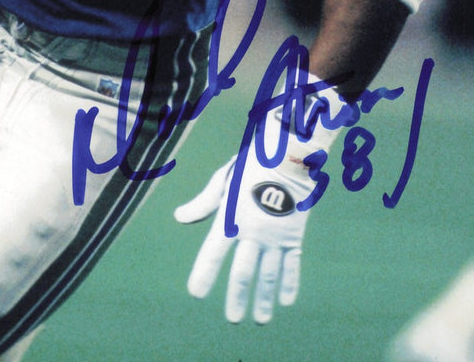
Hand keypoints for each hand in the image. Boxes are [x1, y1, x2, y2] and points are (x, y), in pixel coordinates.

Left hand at [174, 88, 339, 323]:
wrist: (288, 155)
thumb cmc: (251, 165)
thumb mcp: (223, 180)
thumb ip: (203, 203)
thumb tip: (180, 218)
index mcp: (232, 217)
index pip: (214, 252)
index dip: (205, 273)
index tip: (196, 293)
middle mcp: (253, 231)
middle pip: (243, 271)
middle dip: (237, 297)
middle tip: (233, 319)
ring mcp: (276, 235)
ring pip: (269, 275)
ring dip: (263, 299)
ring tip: (259, 319)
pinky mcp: (294, 234)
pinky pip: (292, 264)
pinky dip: (289, 283)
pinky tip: (285, 301)